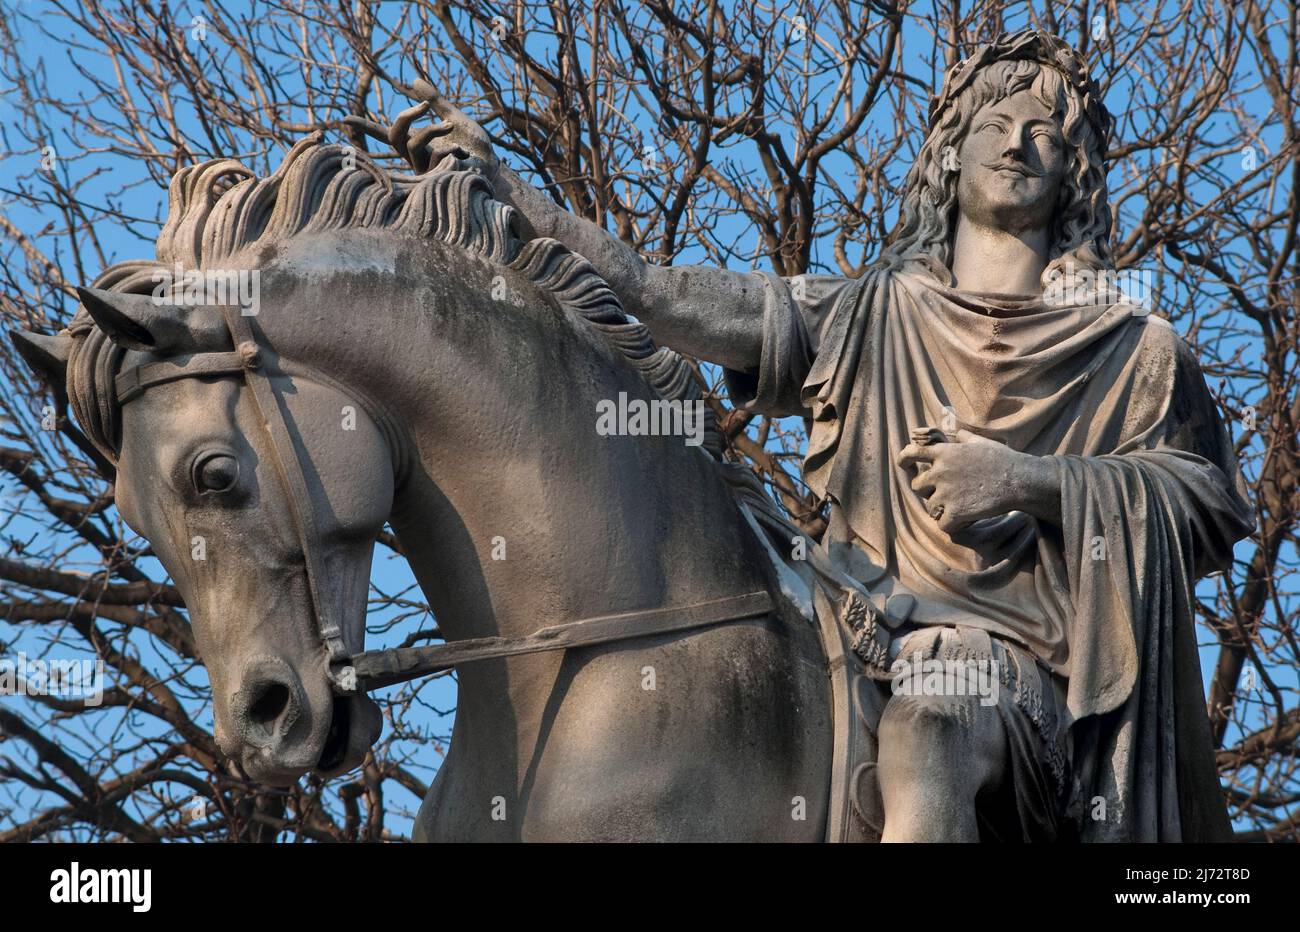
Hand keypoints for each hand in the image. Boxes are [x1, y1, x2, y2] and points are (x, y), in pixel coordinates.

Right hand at [345, 79, 499, 178]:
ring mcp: (425, 170)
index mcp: (416, 143)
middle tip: (423, 106)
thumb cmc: (473, 146)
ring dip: (432, 129)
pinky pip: (433, 156)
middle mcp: (416, 157)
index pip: (387, 133)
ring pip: (413, 144)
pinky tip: (460, 152)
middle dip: (406, 117)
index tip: (343, 119)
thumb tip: (414, 81)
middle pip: (394, 135)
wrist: (492, 166)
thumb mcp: (454, 117)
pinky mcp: (436, 179)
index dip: (366, 126)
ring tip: (451, 125)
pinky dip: (447, 148)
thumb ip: (436, 101)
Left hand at [896, 428, 1058, 531]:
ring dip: (941, 509)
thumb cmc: (1001, 460)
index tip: (904, 464)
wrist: (1018, 480)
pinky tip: (963, 519)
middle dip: (928, 490)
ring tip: (959, 506)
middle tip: (946, 492)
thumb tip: (958, 433)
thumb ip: (963, 438)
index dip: (904, 460)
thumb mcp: (980, 442)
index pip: (910, 454)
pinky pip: (943, 524)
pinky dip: (951, 525)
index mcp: (943, 454)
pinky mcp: (955, 512)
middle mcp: (939, 472)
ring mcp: (946, 493)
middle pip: (917, 486)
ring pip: (930, 507)